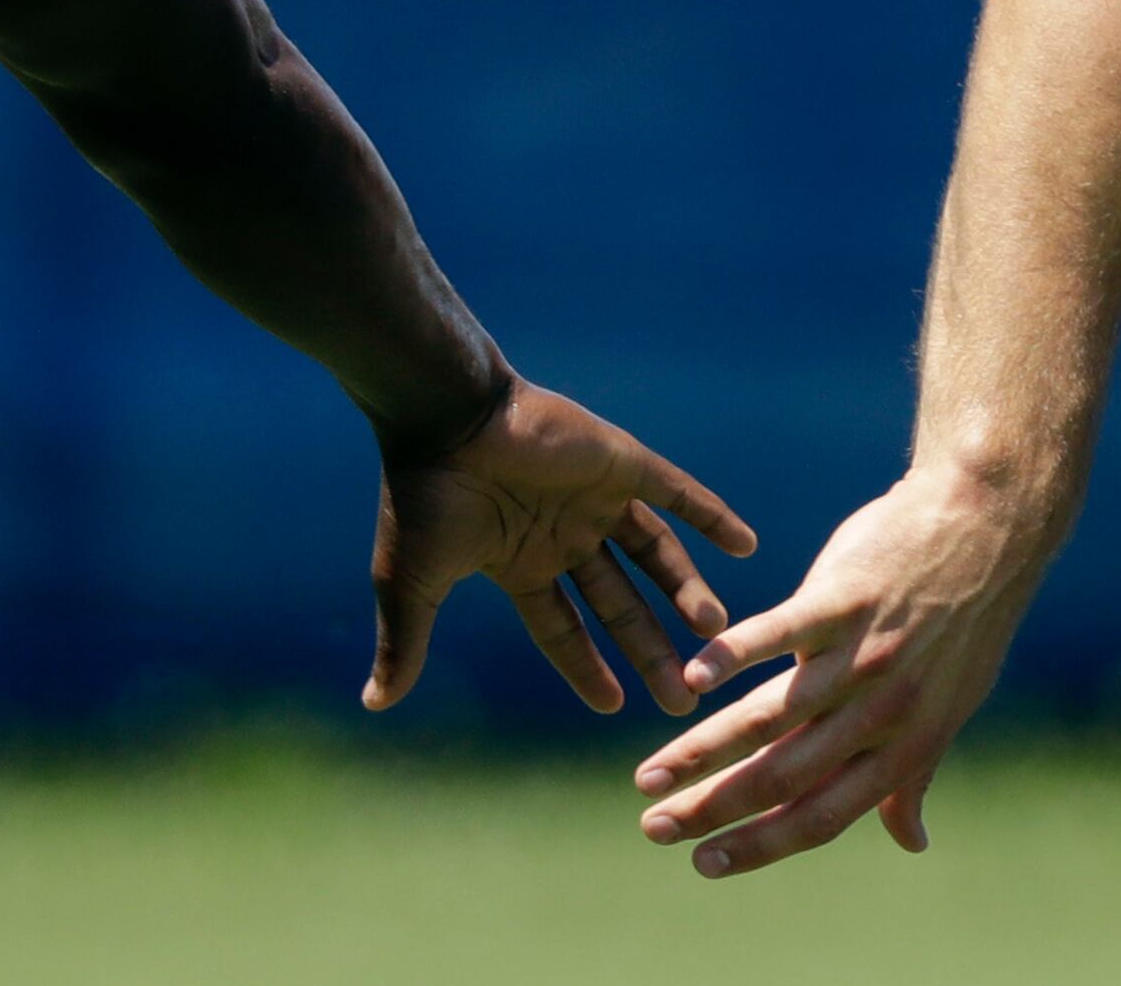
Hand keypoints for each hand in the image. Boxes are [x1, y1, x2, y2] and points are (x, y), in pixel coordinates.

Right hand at [369, 378, 753, 717]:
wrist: (442, 415)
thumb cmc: (421, 496)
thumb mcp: (412, 583)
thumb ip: (405, 644)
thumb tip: (375, 705)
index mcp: (519, 561)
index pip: (563, 627)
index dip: (588, 667)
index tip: (618, 705)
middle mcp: (563, 532)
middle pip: (619, 602)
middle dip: (650, 649)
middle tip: (684, 698)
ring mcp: (594, 497)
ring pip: (654, 554)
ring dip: (686, 593)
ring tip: (719, 635)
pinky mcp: (620, 462)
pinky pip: (677, 491)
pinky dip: (711, 515)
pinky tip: (746, 545)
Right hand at [633, 463, 1053, 874]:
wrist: (989, 524)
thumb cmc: (965, 620)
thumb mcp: (952, 708)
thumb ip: (914, 774)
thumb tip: (911, 841)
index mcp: (905, 745)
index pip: (821, 816)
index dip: (760, 845)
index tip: (702, 864)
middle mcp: (882, 711)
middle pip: (783, 775)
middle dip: (713, 808)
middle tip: (653, 827)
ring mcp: (862, 653)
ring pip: (769, 715)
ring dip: (702, 750)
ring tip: (648, 775)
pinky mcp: (844, 596)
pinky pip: (781, 631)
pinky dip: (733, 655)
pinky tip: (692, 678)